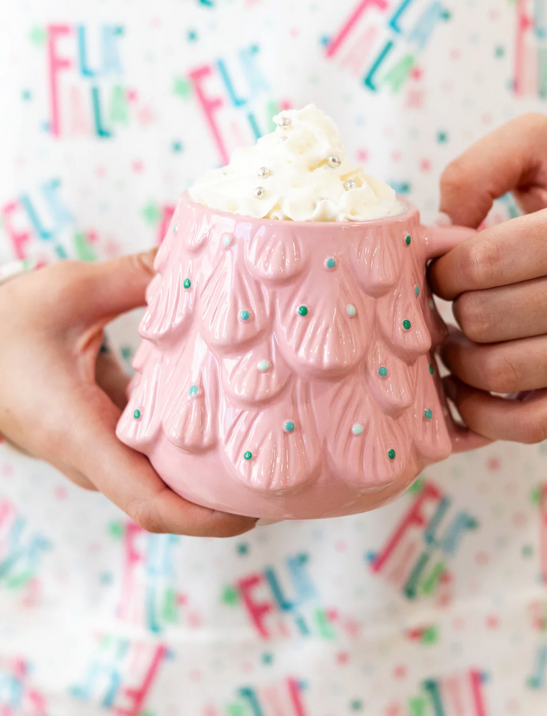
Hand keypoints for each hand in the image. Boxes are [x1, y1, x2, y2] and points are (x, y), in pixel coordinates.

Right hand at [0, 254, 255, 535]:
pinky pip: (154, 454)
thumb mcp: (68, 292)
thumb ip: (133, 276)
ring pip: (166, 480)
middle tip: (289, 470)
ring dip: (214, 472)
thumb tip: (195, 256)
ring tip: (273, 444)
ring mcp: (99, 452)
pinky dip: (192, 444)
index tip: (257, 509)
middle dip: (229, 497)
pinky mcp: (104, 436)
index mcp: (81, 435)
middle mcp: (94, 457)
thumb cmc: (0, 328)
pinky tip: (229, 412)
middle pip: (173, 500)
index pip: (152, 505)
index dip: (208, 517)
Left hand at [430, 114, 546, 443]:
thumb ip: (485, 166)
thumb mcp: (540, 149)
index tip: (441, 267)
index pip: (488, 260)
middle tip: (447, 301)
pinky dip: (483, 414)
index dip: (445, 267)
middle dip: (449, 309)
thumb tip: (446, 227)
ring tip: (455, 336)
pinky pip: (530, 424)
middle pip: (488, 318)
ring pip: (504, 372)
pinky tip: (464, 386)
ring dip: (459, 359)